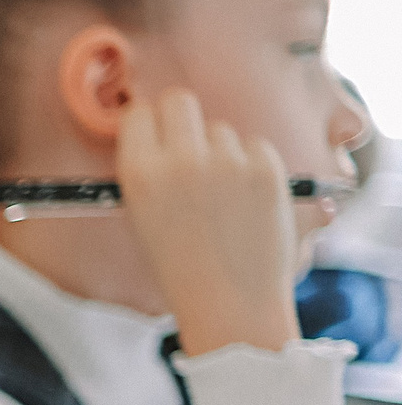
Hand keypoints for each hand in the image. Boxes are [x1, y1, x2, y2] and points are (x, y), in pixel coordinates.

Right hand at [117, 89, 299, 357]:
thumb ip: (148, 172)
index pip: (138, 114)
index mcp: (140, 174)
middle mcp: (182, 160)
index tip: (153, 134)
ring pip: (220, 130)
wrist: (230, 302)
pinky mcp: (266, 167)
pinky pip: (254, 146)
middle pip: (179, 102)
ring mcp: (228, 162)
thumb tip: (159, 136)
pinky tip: (244, 198)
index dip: (146, 124)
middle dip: (180, 117)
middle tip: (186, 144)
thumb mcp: (141, 218)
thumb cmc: (180, 267)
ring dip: (219, 151)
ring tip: (220, 194)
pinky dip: (249, 164)